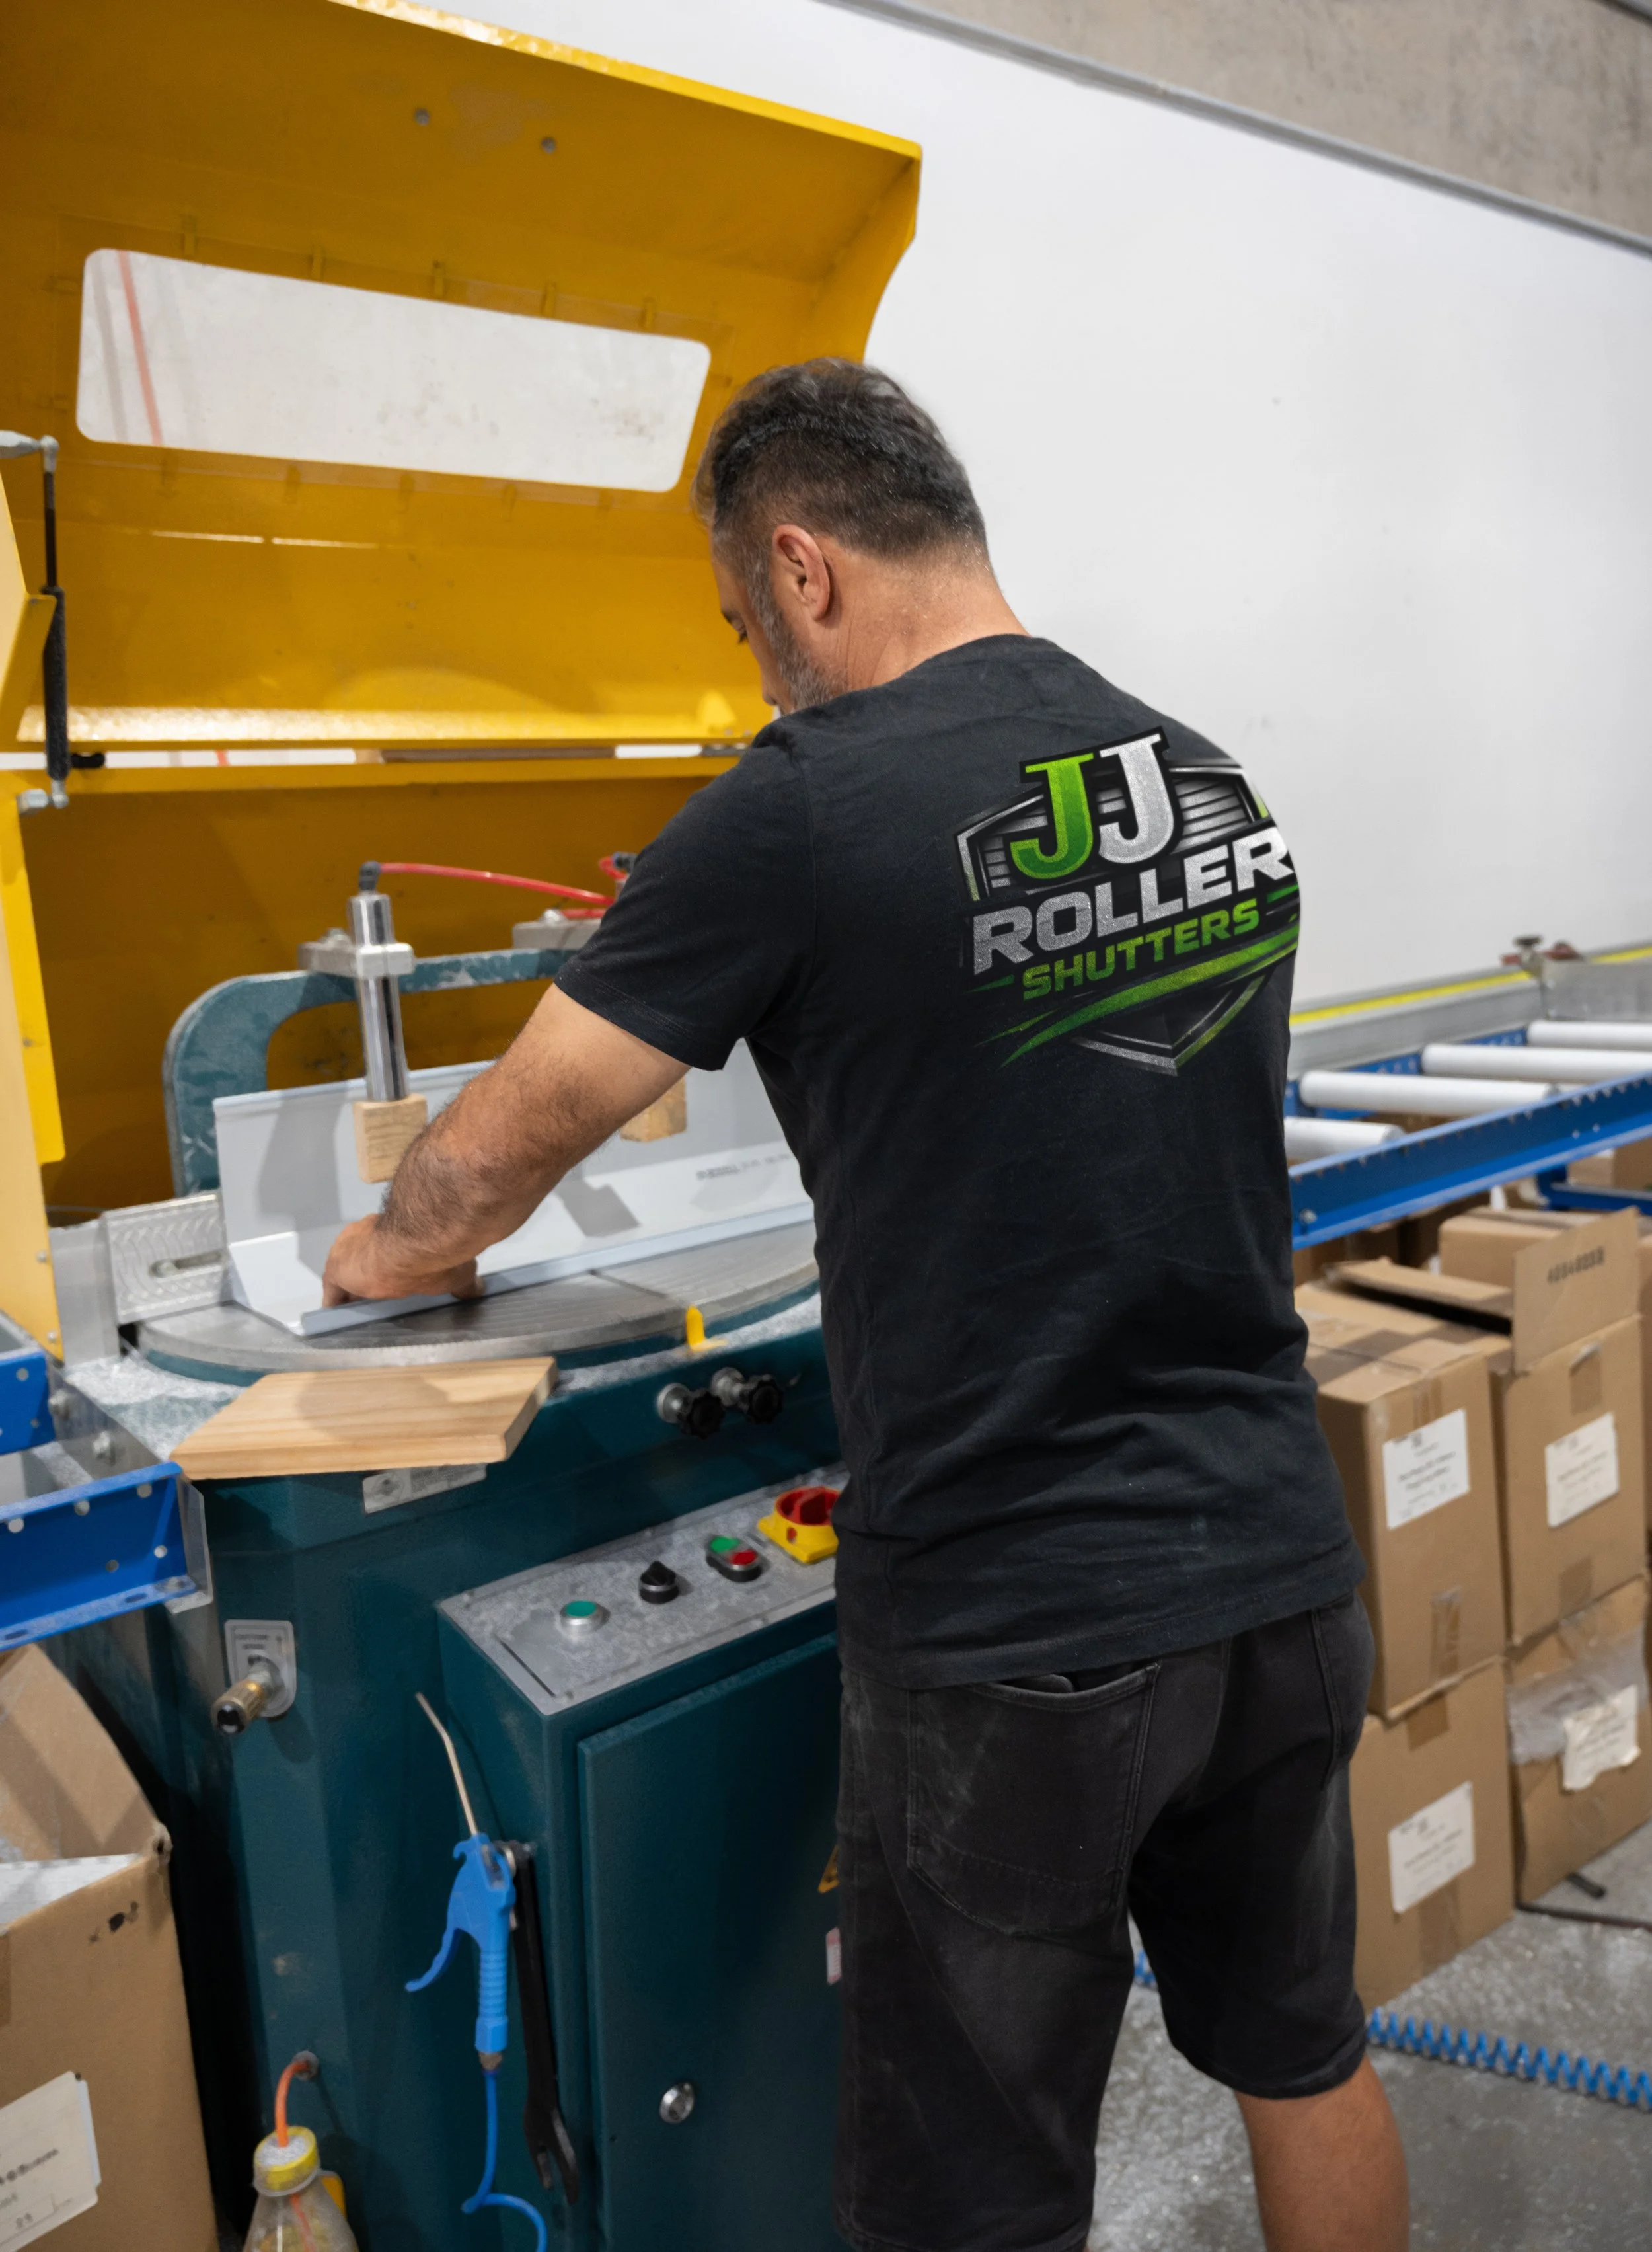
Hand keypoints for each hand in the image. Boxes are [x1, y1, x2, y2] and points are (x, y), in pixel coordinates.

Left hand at [321, 1215, 484, 1307]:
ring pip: (348, 1276)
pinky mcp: (337, 1269)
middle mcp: (367, 1234)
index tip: (394, 1283)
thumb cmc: (435, 1255)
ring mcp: (349, 1250)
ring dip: (353, 1292)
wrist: (412, 1247)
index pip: (386, 1249)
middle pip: (363, 1262)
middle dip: (369, 1279)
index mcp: (395, 1231)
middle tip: (377, 1300)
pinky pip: (334, 1294)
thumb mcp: (458, 1270)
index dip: (389, 1267)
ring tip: (359, 1313)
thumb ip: (465, 1280)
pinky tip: (340, 1323)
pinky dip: (337, 1307)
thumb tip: (481, 1289)